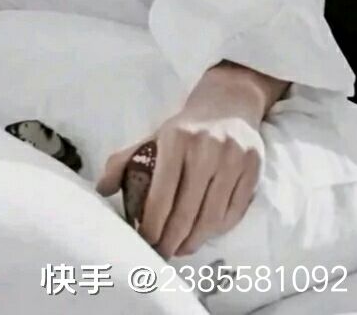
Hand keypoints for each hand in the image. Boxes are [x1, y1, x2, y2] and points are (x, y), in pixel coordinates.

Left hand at [96, 71, 264, 258]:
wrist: (229, 103)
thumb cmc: (186, 128)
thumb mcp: (154, 136)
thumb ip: (124, 160)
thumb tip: (102, 189)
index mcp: (177, 139)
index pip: (162, 194)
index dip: (152, 225)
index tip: (145, 241)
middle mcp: (208, 148)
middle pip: (187, 211)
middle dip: (171, 240)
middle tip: (162, 253)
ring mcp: (234, 158)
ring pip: (212, 216)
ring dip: (194, 240)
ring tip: (181, 248)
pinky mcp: (254, 168)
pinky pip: (235, 211)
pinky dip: (218, 229)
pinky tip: (204, 233)